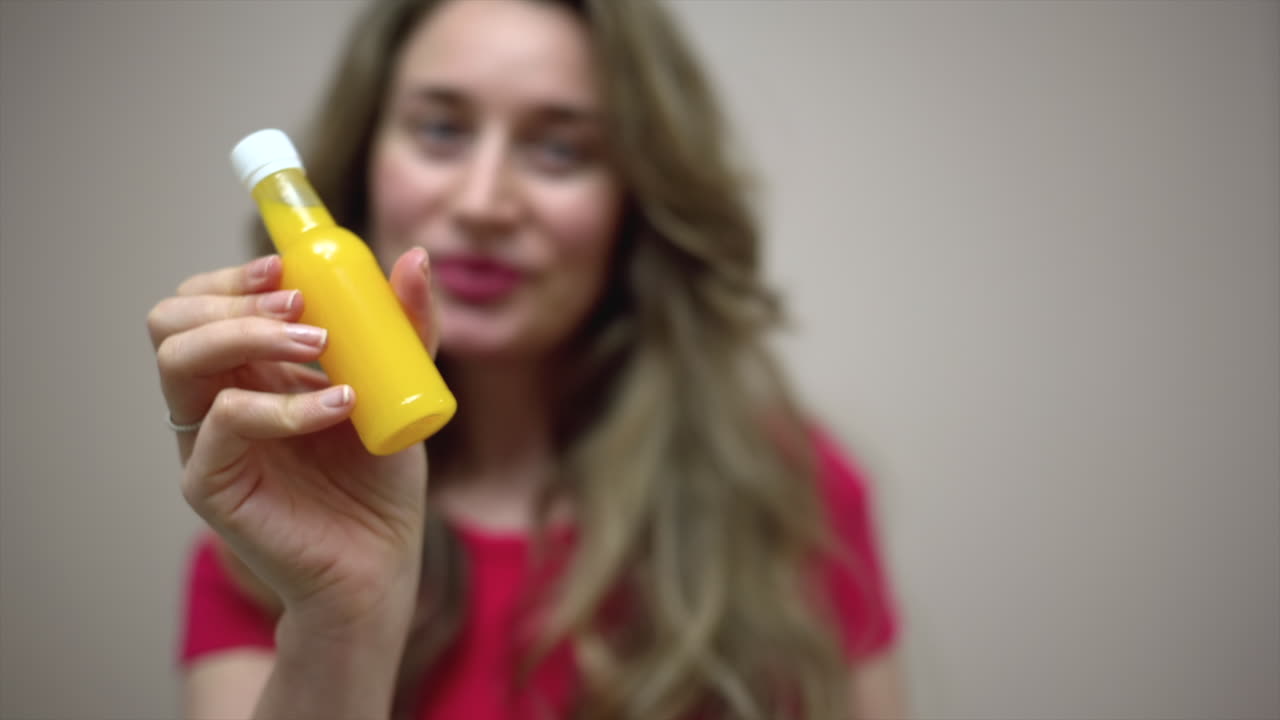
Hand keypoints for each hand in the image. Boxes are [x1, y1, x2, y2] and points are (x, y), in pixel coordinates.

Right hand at [148, 247, 438, 634]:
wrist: (381, 560)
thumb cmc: (379, 478)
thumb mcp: (398, 387)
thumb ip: (405, 328)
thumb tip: (414, 257)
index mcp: (247, 370)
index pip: (203, 301)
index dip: (234, 275)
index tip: (289, 268)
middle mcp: (216, 400)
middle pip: (172, 319)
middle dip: (233, 297)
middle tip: (303, 311)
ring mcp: (207, 442)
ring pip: (177, 359)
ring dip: (247, 335)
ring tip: (318, 346)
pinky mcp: (210, 484)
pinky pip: (223, 422)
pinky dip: (282, 405)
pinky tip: (338, 407)